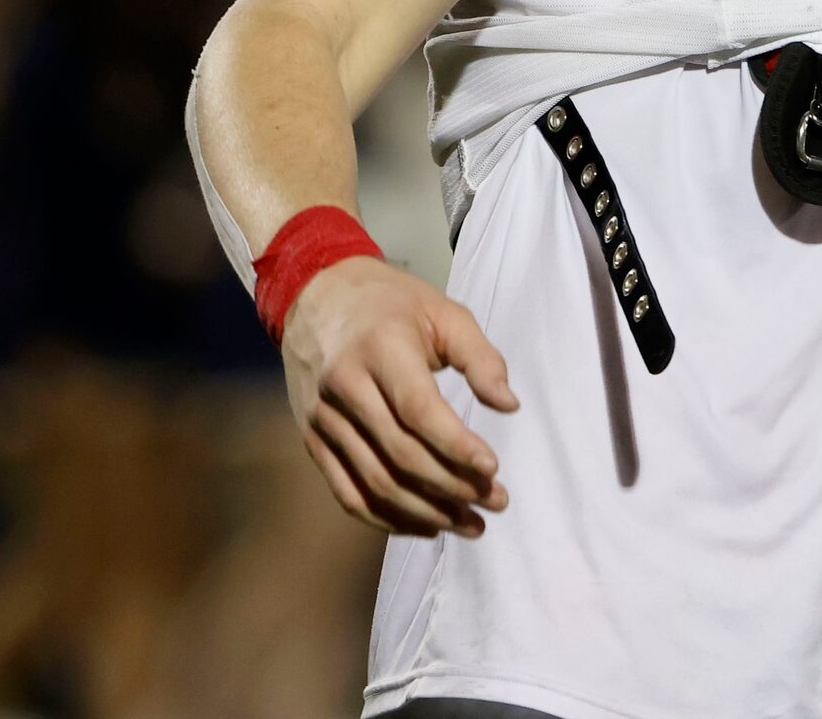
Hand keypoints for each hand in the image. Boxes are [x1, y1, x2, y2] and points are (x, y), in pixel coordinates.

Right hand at [282, 256, 519, 537]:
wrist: (316, 296)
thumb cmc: (392, 304)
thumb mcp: (445, 313)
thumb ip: (481, 358)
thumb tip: (509, 406)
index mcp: (381, 349)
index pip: (418, 411)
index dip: (457, 446)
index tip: (493, 469)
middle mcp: (345, 387)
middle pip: (399, 454)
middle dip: (452, 487)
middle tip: (495, 503)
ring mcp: (323, 419)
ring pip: (374, 483)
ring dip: (426, 512)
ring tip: (470, 524)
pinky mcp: (312, 441)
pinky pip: (348, 493)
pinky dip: (387, 518)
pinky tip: (425, 525)